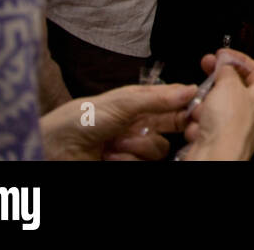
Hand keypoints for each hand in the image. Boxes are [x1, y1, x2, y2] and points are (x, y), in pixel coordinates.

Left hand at [40, 83, 196, 160]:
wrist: (55, 148)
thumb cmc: (82, 118)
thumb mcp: (123, 101)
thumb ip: (158, 98)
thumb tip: (189, 89)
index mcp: (141, 103)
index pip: (175, 101)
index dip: (188, 104)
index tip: (198, 108)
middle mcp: (141, 125)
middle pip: (174, 128)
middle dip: (174, 128)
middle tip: (182, 127)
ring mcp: (134, 147)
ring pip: (159, 149)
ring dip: (138, 147)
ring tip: (116, 143)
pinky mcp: (127, 165)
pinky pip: (143, 165)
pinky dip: (127, 161)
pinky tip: (110, 155)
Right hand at [180, 49, 253, 160]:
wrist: (215, 156)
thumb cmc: (229, 123)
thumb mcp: (228, 84)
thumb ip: (227, 69)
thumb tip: (225, 63)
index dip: (239, 58)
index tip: (223, 54)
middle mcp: (253, 111)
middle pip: (235, 86)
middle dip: (217, 78)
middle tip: (205, 65)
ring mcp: (236, 125)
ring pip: (216, 105)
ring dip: (204, 104)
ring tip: (200, 106)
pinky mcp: (219, 138)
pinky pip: (206, 123)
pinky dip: (199, 122)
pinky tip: (198, 125)